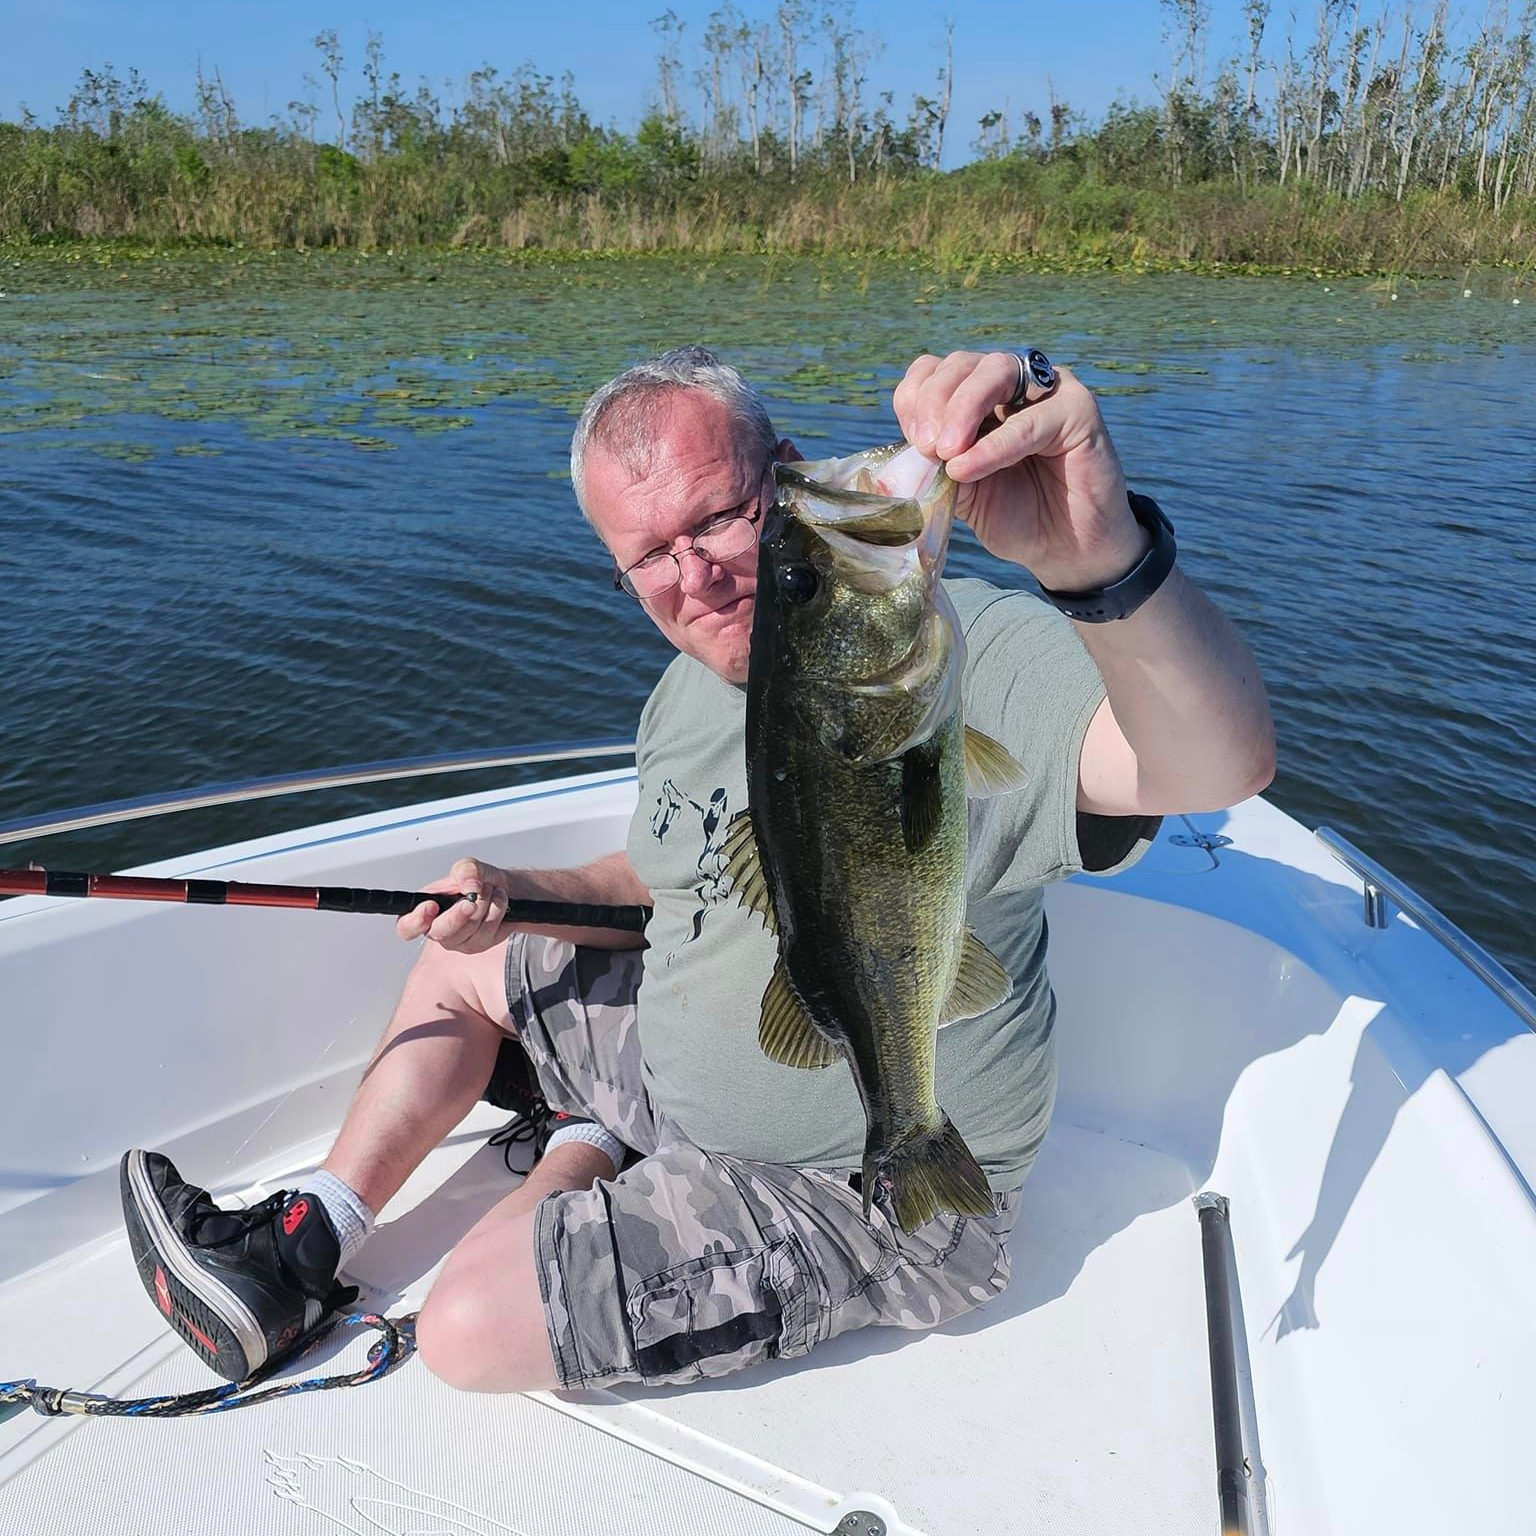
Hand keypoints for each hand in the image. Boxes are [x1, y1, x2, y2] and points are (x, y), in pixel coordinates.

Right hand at [396, 856, 510, 951]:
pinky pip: (490, 932)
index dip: (414, 921)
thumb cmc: (479, 881)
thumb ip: (465, 870)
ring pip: (469, 930)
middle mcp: (440, 929)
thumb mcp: (469, 866)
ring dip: (485, 903)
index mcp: (425, 911)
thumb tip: (469, 885)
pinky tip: (498, 899)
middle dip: (458, 915)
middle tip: (471, 900)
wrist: (505, 888)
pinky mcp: (482, 944)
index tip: (430, 907)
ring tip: (489, 888)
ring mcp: (461, 940)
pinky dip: (498, 909)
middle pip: (440, 933)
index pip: (406, 927)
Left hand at [893, 351, 1148, 591]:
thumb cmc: (1015, 514)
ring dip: (961, 408)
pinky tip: (969, 467)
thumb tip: (903, 452)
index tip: (911, 439)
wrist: (1065, 548)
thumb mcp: (961, 488)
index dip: (916, 396)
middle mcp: (1012, 382)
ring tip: (944, 452)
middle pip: (961, 363)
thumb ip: (935, 464)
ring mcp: (1047, 389)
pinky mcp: (1078, 409)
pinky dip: (994, 444)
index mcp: (977, 395)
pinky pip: (1030, 419)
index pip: (935, 370)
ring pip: (995, 370)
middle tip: (926, 447)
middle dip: (934, 401)